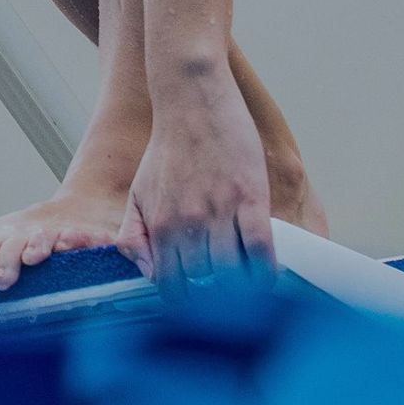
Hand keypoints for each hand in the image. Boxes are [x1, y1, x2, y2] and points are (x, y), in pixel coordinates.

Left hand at [125, 67, 272, 293]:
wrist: (191, 101)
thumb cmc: (166, 150)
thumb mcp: (137, 194)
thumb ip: (135, 237)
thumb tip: (151, 276)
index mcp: (160, 227)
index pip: (171, 287)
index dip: (186, 303)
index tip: (199, 304)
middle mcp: (187, 224)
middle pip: (206, 285)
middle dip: (217, 299)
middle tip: (229, 300)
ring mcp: (220, 212)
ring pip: (234, 273)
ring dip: (243, 288)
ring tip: (250, 290)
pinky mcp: (250, 198)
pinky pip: (261, 249)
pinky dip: (266, 269)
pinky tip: (269, 274)